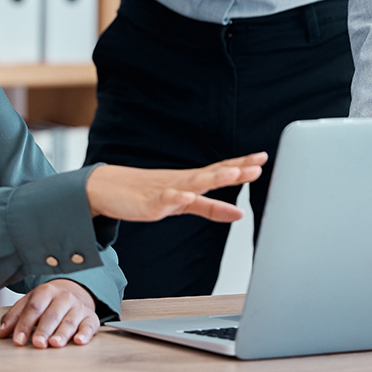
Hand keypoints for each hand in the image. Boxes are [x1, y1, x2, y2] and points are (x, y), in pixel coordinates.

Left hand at [0, 279, 99, 348]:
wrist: (75, 291)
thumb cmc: (48, 302)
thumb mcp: (30, 302)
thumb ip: (15, 317)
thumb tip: (0, 333)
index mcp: (46, 292)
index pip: (34, 307)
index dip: (25, 324)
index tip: (18, 340)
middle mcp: (63, 297)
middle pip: (52, 314)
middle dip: (44, 330)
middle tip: (37, 344)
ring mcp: (78, 307)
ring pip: (69, 321)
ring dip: (62, 333)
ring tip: (54, 344)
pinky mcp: (91, 318)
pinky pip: (89, 326)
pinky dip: (85, 334)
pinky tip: (79, 341)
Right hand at [86, 152, 267, 222]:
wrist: (109, 189)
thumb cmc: (148, 194)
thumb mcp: (184, 203)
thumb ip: (210, 208)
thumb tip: (239, 213)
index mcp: (191, 181)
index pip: (220, 170)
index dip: (241, 165)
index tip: (262, 157)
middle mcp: (182, 181)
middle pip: (212, 174)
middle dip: (235, 170)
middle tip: (257, 166)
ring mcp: (166, 190)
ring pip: (193, 183)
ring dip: (213, 178)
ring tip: (232, 174)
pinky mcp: (150, 203)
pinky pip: (165, 200)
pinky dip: (177, 198)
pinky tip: (187, 197)